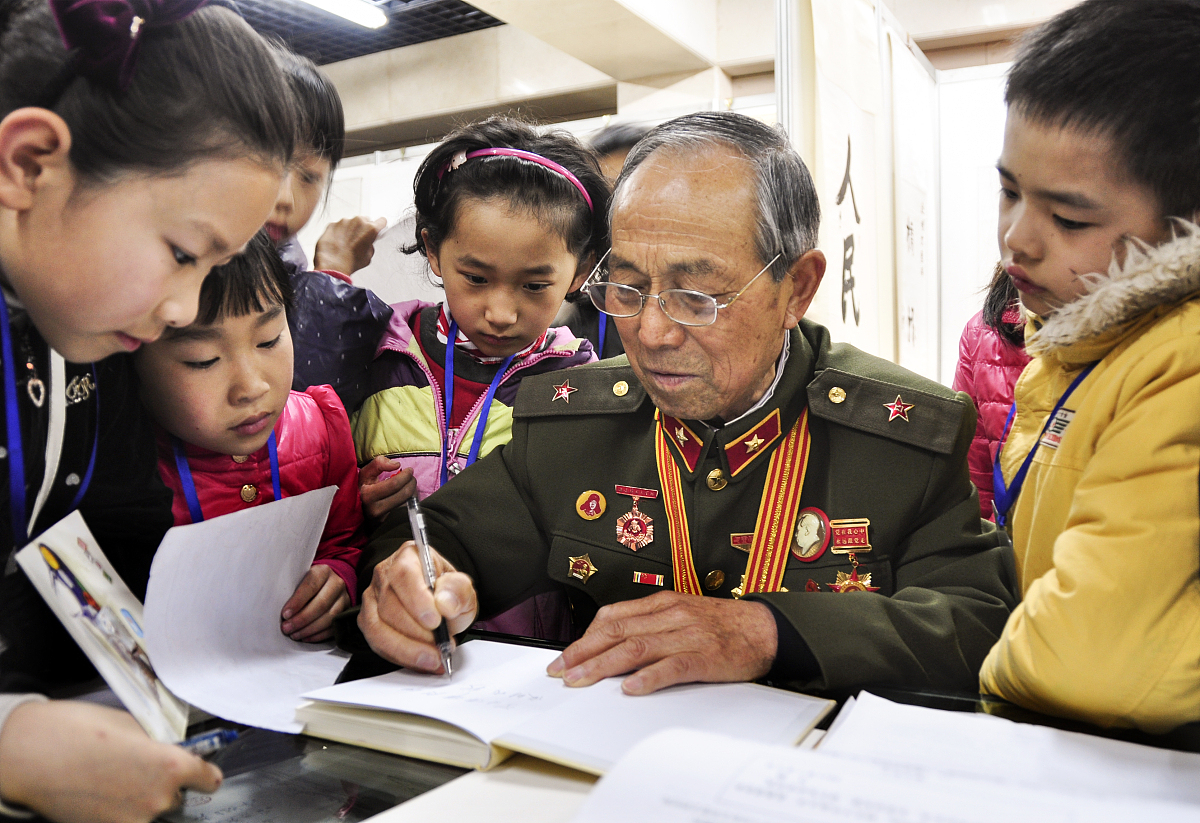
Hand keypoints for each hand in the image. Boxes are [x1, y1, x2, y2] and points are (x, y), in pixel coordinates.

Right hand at [0, 700, 221, 822]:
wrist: (29, 756)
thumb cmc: (75, 733)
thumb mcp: (132, 725)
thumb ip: (161, 742)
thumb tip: (174, 749)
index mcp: (170, 765)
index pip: (209, 779)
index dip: (203, 773)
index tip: (201, 773)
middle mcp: (157, 798)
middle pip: (176, 796)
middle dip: (163, 784)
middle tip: (136, 768)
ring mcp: (133, 821)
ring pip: (151, 811)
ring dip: (141, 800)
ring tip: (113, 779)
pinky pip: (128, 820)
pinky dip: (120, 810)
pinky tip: (102, 793)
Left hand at [281, 564, 350, 641]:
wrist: (329, 581)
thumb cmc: (308, 582)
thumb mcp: (301, 578)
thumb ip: (293, 589)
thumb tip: (282, 612)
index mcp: (323, 571)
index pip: (311, 586)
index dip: (298, 601)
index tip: (285, 614)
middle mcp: (337, 584)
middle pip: (321, 604)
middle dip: (302, 619)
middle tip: (287, 628)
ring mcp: (344, 598)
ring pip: (329, 617)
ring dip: (309, 629)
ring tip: (294, 635)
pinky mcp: (346, 612)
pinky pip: (334, 626)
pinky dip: (319, 635)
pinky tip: (306, 637)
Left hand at [313, 216, 385, 275]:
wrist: (333, 265)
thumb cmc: (351, 262)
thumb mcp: (369, 256)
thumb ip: (371, 244)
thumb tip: (368, 242)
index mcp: (371, 229)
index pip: (382, 221)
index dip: (379, 226)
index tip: (377, 229)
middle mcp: (358, 222)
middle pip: (365, 220)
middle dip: (363, 228)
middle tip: (359, 240)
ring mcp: (344, 221)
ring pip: (351, 223)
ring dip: (350, 230)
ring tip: (346, 243)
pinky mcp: (332, 224)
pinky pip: (338, 226)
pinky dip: (339, 232)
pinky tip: (338, 242)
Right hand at [358, 540, 476, 671]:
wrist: (439, 605)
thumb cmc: (447, 592)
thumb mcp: (463, 588)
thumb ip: (459, 590)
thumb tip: (444, 604)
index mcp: (409, 556)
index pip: (404, 574)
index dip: (417, 599)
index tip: (435, 621)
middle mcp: (385, 574)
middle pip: (389, 605)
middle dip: (417, 632)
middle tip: (442, 645)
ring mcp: (372, 597)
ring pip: (377, 627)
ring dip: (408, 648)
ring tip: (434, 657)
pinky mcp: (368, 620)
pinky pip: (376, 642)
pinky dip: (400, 656)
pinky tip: (421, 661)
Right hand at [359, 455, 415, 520]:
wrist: (358, 511)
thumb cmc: (363, 489)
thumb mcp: (365, 474)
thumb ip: (378, 464)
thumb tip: (397, 465)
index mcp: (368, 496)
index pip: (394, 484)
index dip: (405, 475)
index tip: (409, 470)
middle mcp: (376, 510)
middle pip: (404, 494)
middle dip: (411, 482)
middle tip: (411, 477)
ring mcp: (384, 519)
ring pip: (408, 502)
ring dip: (413, 491)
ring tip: (409, 485)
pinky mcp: (390, 524)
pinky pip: (407, 510)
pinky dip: (411, 500)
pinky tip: (406, 495)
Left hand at [546, 591, 777, 694]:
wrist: (766, 628)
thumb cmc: (723, 626)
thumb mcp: (682, 615)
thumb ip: (650, 626)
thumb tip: (612, 645)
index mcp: (662, 604)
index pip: (613, 617)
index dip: (584, 637)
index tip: (564, 656)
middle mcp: (671, 615)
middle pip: (617, 632)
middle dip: (584, 653)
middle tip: (561, 671)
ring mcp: (688, 635)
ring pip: (637, 648)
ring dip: (603, 665)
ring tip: (581, 680)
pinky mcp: (705, 656)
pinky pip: (673, 666)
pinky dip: (649, 677)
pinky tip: (631, 688)